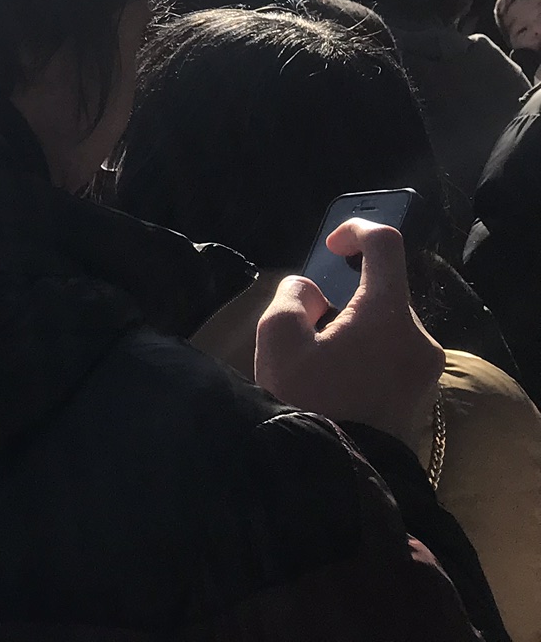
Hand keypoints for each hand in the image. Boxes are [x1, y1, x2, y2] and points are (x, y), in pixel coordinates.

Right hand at [254, 220, 443, 444]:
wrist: (335, 472)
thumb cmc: (307, 399)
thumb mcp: (277, 336)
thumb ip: (293, 296)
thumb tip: (314, 294)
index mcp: (389, 315)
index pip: (386, 245)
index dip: (355, 231)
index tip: (330, 249)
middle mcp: (419, 337)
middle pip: (384, 290)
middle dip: (344, 293)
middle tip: (306, 318)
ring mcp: (424, 368)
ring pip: (385, 322)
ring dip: (351, 323)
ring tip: (314, 354)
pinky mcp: (419, 392)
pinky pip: (391, 351)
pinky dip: (363, 347)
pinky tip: (332, 374)